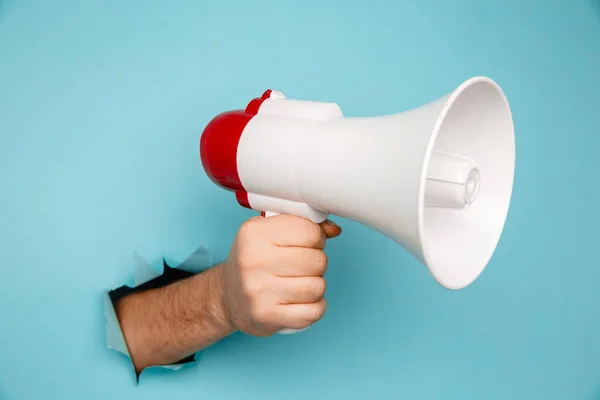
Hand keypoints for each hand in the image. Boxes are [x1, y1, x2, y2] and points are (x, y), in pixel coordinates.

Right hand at [220, 214, 341, 335]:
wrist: (227, 296)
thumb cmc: (254, 261)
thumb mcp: (269, 233)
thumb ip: (302, 225)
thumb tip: (334, 229)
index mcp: (255, 234)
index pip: (310, 231)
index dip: (316, 237)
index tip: (307, 243)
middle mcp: (255, 261)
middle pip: (317, 260)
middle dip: (316, 263)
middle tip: (302, 266)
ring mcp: (260, 291)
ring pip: (318, 286)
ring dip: (315, 285)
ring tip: (300, 283)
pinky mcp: (268, 316)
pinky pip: (314, 312)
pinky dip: (315, 307)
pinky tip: (302, 301)